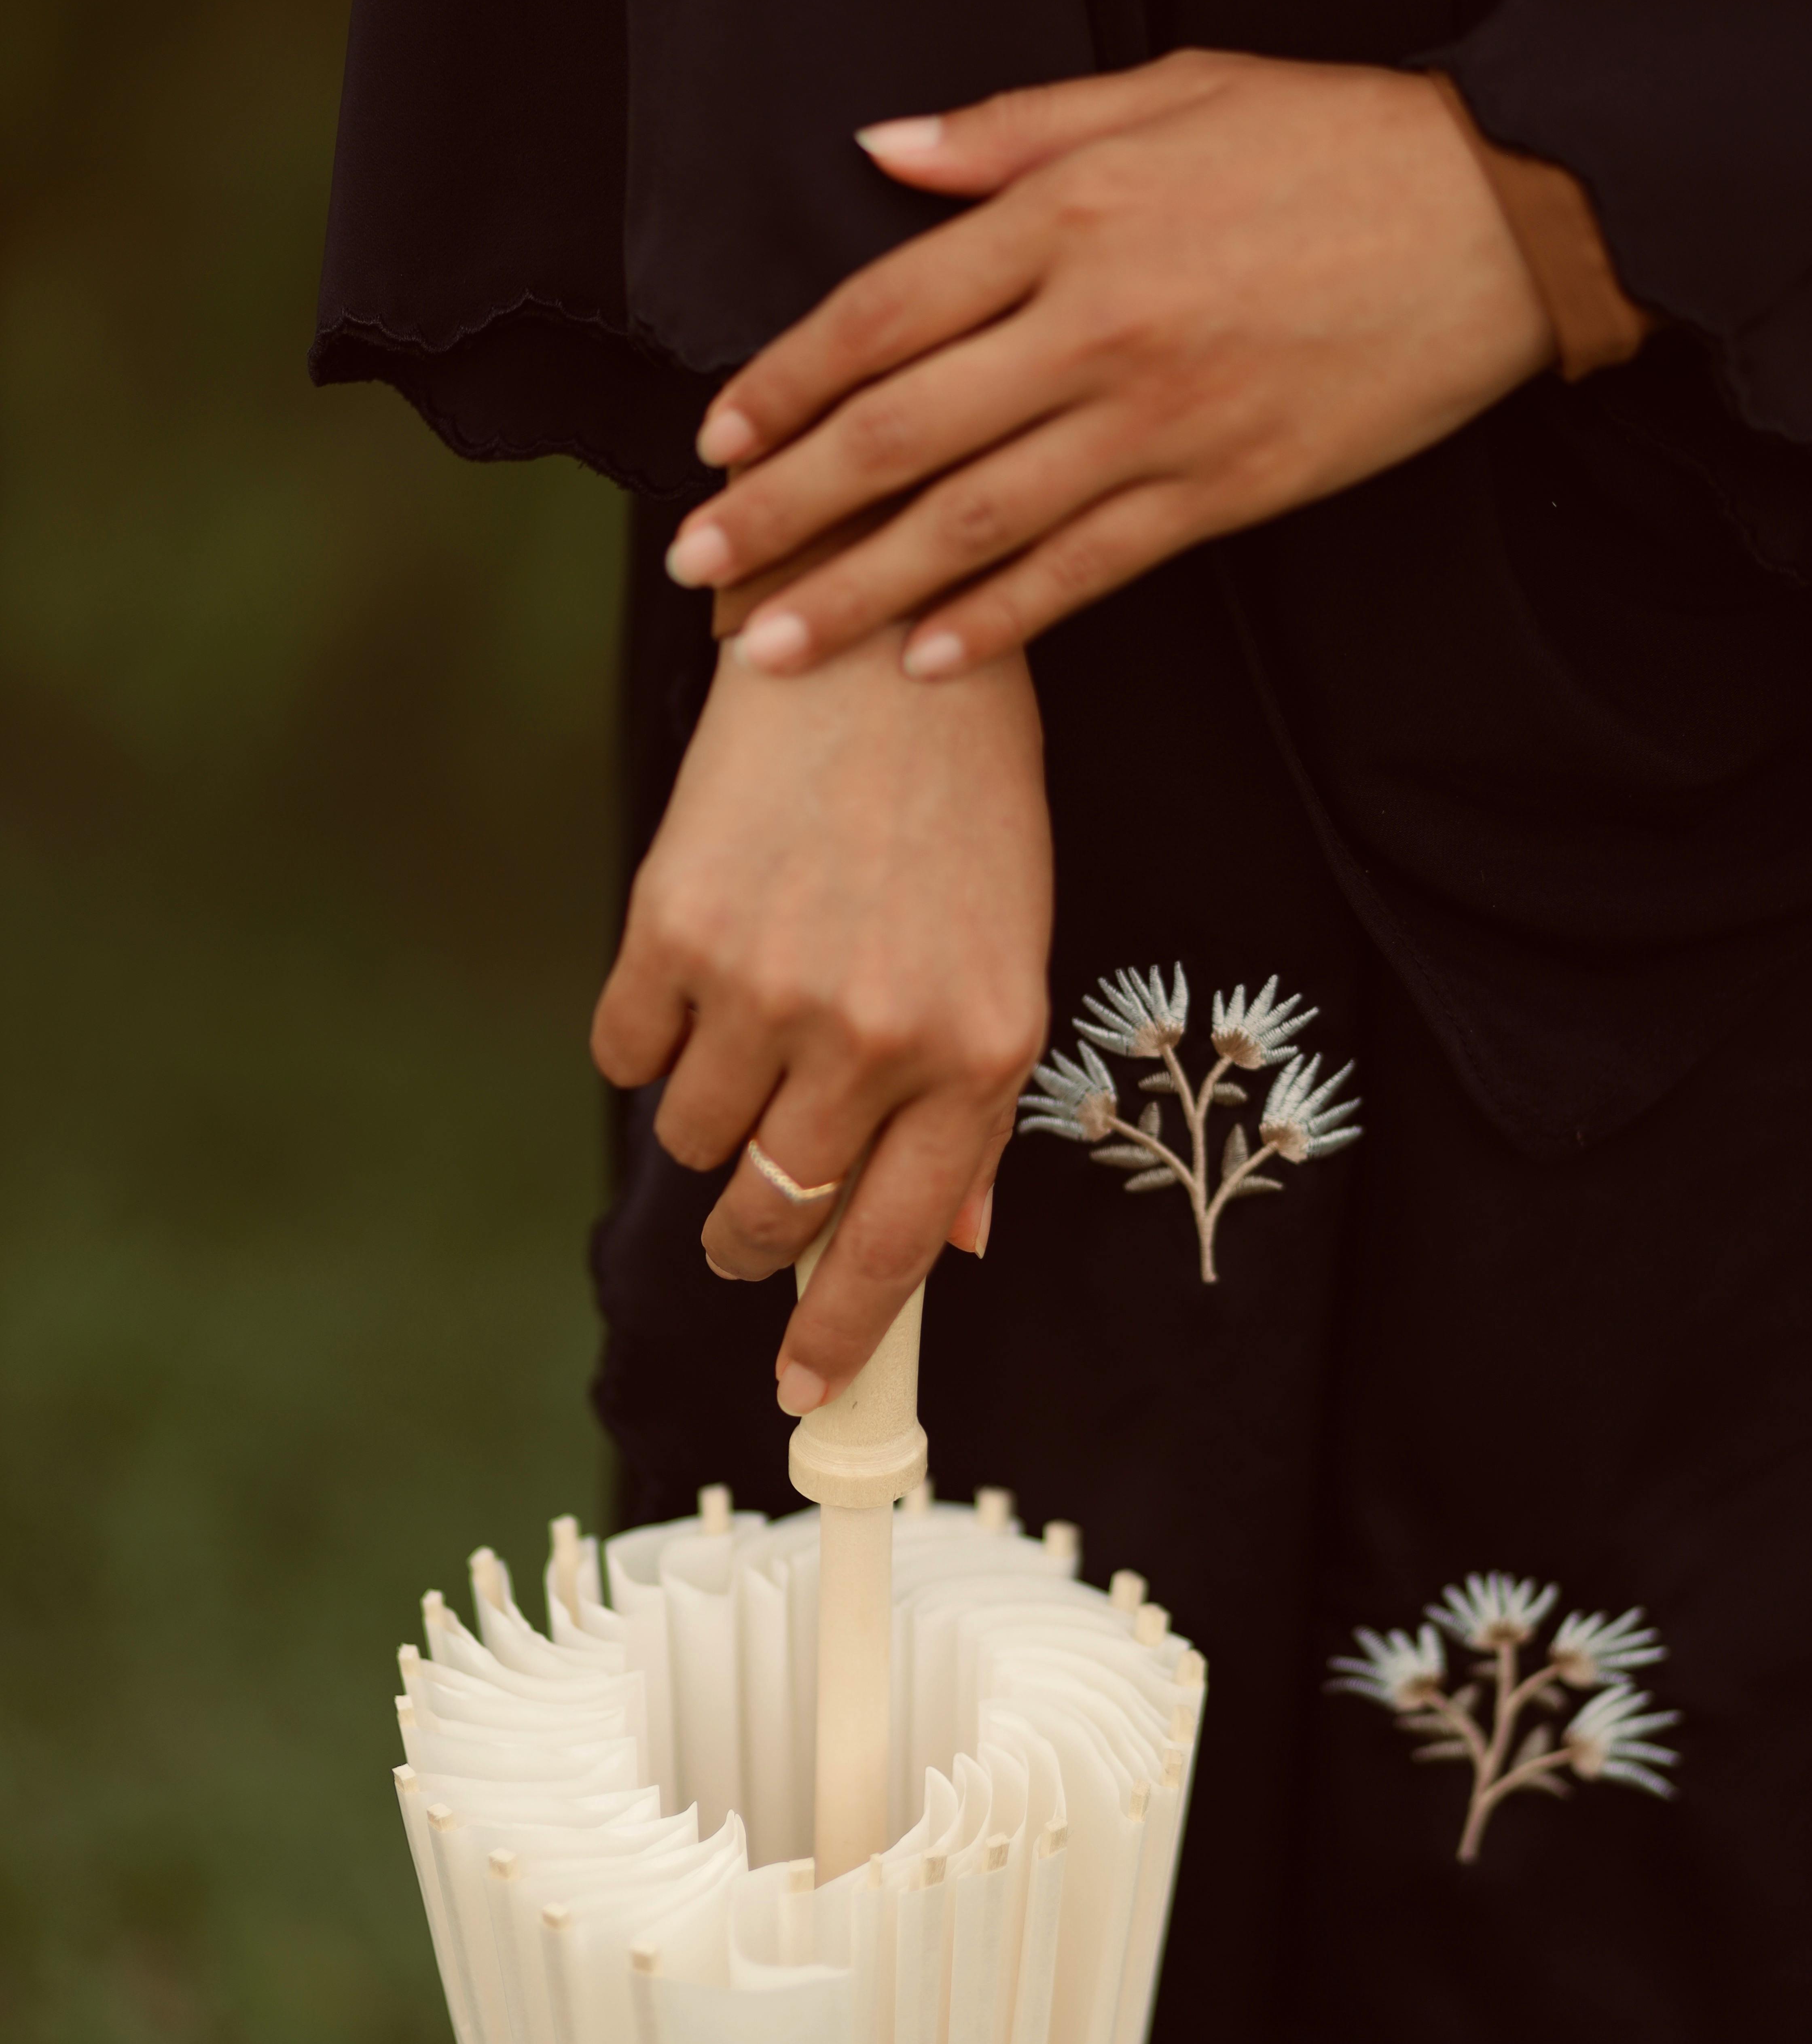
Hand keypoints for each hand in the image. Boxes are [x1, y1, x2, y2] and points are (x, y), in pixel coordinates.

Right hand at [590, 630, 1051, 1411]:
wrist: (880, 653)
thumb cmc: (962, 814)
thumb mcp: (1011, 963)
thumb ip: (973, 1113)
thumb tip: (954, 1246)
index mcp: (975, 1056)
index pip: (894, 1249)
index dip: (837, 1337)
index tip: (801, 1390)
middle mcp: (872, 1037)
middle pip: (773, 1211)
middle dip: (751, 1237)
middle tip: (747, 1217)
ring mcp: (766, 987)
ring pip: (693, 1138)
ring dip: (710, 1113)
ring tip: (747, 1026)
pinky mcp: (671, 931)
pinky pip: (626, 1055)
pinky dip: (649, 1038)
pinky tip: (695, 972)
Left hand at [665, 50, 1554, 673]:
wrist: (1497, 212)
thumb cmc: (1328, 140)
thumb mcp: (1164, 90)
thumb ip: (1008, 132)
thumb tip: (877, 150)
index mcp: (1066, 217)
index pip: (880, 315)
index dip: (784, 384)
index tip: (713, 440)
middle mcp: (1093, 327)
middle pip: (900, 432)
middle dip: (783, 505)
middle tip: (693, 564)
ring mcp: (1157, 422)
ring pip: (974, 524)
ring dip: (859, 590)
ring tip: (768, 648)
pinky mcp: (1223, 492)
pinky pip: (1086, 571)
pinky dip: (1001, 622)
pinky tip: (926, 665)